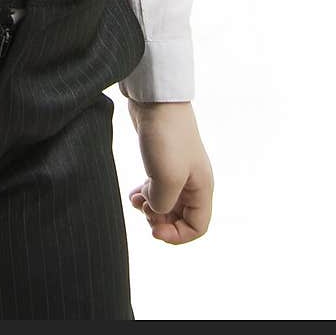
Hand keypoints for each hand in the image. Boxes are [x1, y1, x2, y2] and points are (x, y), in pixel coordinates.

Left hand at [125, 100, 213, 243]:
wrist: (155, 99)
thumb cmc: (165, 137)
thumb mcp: (166, 179)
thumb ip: (163, 205)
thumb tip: (154, 208)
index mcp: (202, 188)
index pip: (197, 227)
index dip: (176, 235)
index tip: (154, 229)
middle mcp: (193, 180)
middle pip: (181, 216)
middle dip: (160, 220)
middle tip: (143, 210)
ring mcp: (178, 168)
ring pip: (167, 202)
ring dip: (151, 208)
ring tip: (135, 201)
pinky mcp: (162, 158)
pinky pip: (157, 186)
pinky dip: (146, 194)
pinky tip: (134, 193)